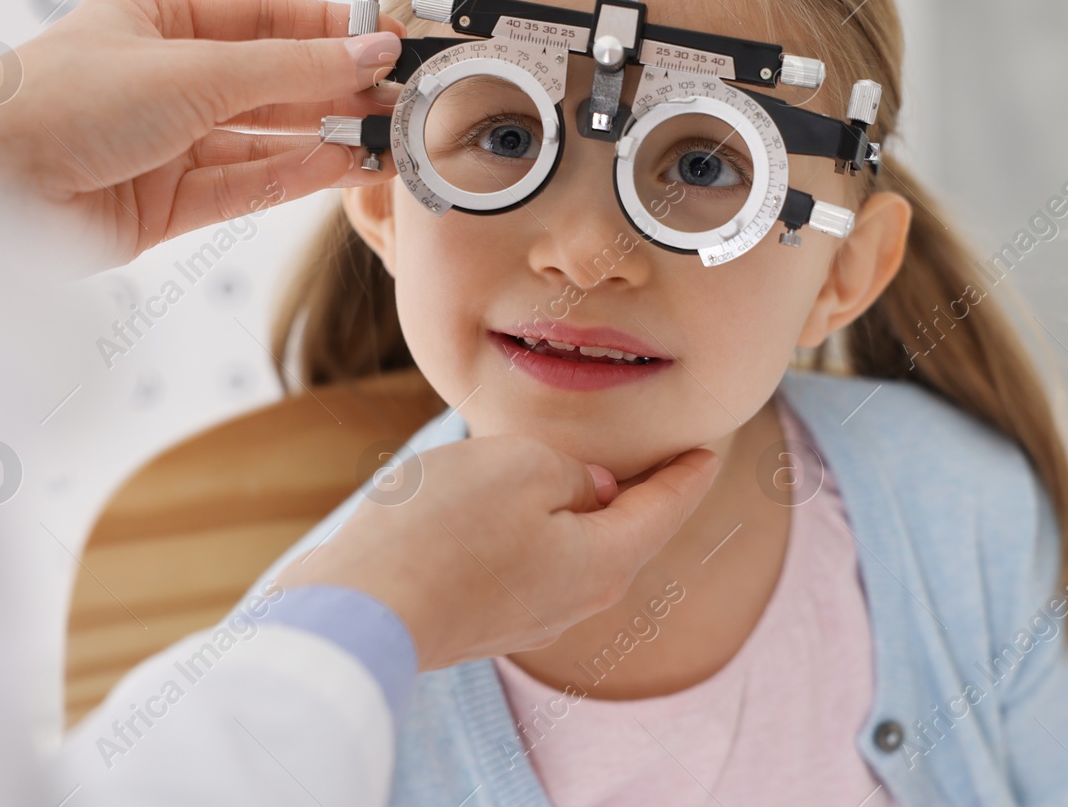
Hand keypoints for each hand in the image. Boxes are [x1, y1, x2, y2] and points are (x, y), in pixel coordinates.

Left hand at [0, 0, 402, 271]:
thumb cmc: (62, 102)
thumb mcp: (194, 69)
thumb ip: (291, 68)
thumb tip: (371, 53)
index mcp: (157, 21)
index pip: (264, 17)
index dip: (328, 28)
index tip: (388, 40)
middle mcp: (165, 80)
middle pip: (271, 81)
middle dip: (336, 88)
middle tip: (402, 97)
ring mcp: (167, 144)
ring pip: (266, 137)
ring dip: (326, 137)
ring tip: (390, 137)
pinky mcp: (167, 204)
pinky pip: (248, 184)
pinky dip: (298, 176)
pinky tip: (347, 167)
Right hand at [277, 438, 720, 670]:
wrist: (357, 612)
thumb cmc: (442, 531)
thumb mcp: (521, 466)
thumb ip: (570, 471)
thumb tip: (587, 491)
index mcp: (606, 562)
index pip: (667, 508)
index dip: (689, 472)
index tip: (710, 448)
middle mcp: (577, 600)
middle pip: (625, 535)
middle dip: (642, 494)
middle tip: (659, 458)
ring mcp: (527, 617)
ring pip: (573, 550)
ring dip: (579, 510)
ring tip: (582, 474)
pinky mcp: (481, 618)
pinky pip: (527, 564)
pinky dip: (535, 529)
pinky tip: (512, 507)